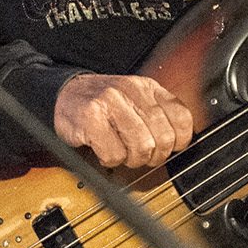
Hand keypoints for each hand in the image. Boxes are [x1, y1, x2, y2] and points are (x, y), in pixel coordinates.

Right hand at [53, 73, 194, 168]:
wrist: (65, 94)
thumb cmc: (104, 105)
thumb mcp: (137, 101)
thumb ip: (160, 115)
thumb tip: (181, 142)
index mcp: (148, 88)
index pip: (182, 117)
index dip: (179, 141)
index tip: (169, 147)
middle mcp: (132, 91)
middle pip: (163, 138)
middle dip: (154, 156)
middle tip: (141, 155)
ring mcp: (111, 102)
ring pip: (142, 147)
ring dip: (132, 159)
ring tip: (122, 153)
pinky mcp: (91, 118)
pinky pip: (114, 153)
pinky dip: (110, 160)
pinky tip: (104, 150)